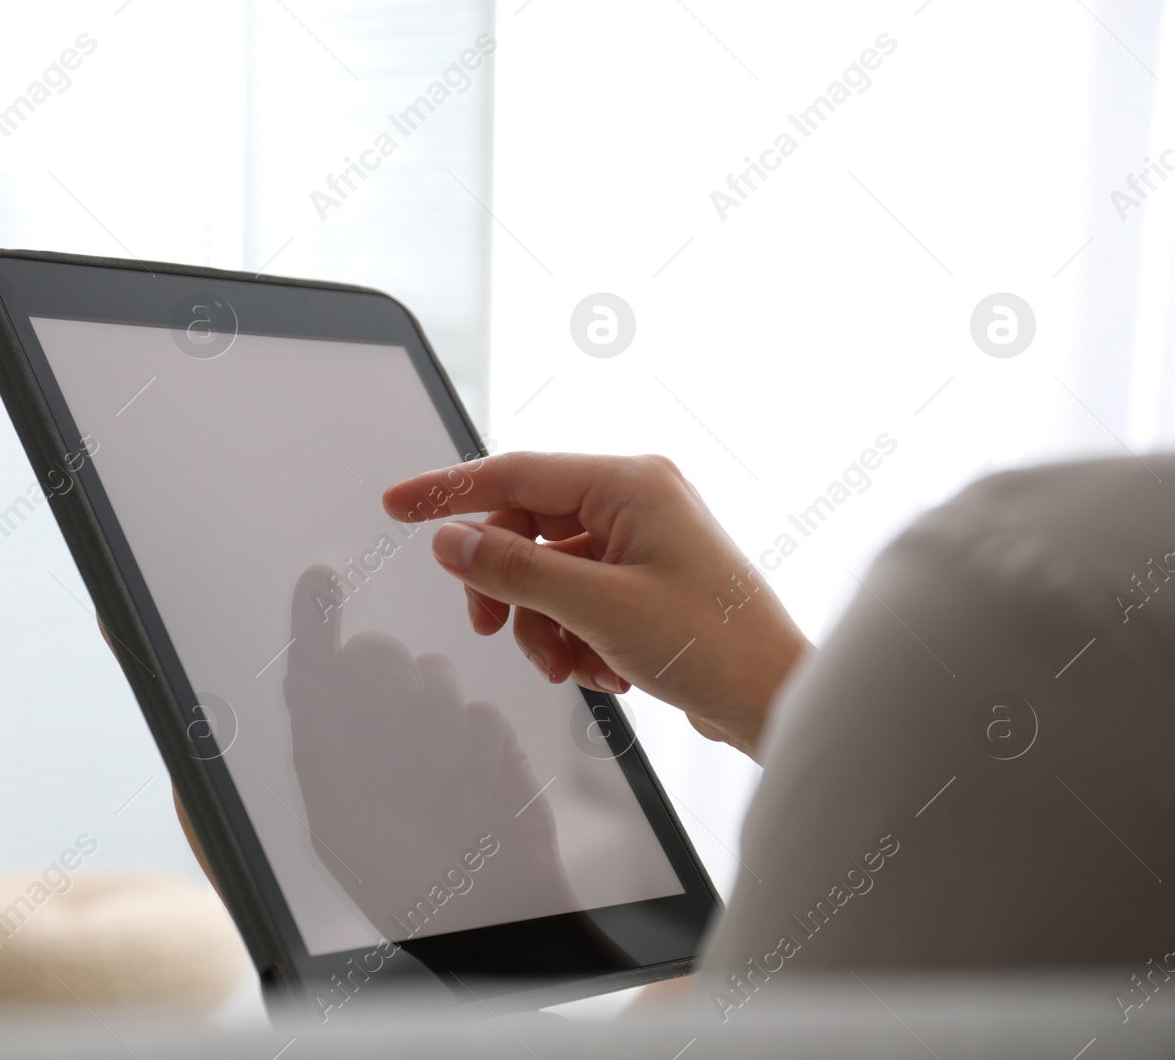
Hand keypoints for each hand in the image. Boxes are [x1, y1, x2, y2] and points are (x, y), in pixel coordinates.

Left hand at [281, 565, 579, 938]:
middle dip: (384, 682)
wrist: (486, 918)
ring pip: (431, 676)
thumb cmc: (402, 883)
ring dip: (432, 728)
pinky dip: (473, 755)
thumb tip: (300, 679)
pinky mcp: (487, 743)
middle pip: (379, 657)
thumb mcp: (340, 819)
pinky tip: (473, 796)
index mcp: (335, 747)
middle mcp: (382, 731)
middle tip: (394, 733)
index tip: (319, 579)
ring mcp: (438, 734)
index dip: (315, 618)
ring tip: (437, 786)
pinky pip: (477, 715)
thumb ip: (322, 742)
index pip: (318, 667)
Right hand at [382, 452, 810, 758]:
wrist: (778, 699)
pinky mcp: (645, 578)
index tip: (397, 506)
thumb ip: (515, 569)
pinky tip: (603, 669)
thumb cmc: (715, 647)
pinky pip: (577, 595)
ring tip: (569, 667)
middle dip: (510, 588)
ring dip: (544, 624)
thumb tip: (451, 540)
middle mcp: (635, 500)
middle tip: (494, 630)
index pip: (513, 474)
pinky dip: (574, 635)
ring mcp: (641, 539)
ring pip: (548, 569)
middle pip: (526, 528)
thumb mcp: (597, 608)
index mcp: (629, 483)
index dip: (448, 493)